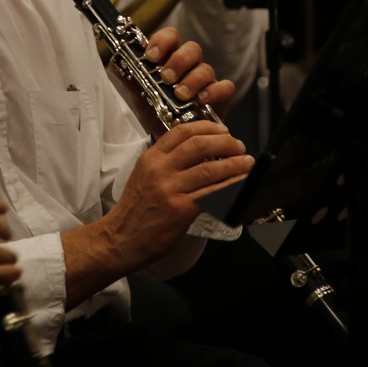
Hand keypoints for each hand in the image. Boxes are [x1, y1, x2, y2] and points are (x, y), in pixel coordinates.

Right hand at [98, 121, 251, 268]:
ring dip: (234, 164)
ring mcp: (170, 189)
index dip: (207, 127)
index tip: (222, 130)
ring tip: (246, 163)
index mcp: (151, 158)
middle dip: (225, 142)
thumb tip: (199, 154)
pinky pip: (212, 194)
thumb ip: (167, 162)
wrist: (121, 238)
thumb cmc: (135, 210)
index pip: (181, 131)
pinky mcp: (181, 209)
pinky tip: (239, 185)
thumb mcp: (144, 175)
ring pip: (209, 169)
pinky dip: (230, 187)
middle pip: (199, 145)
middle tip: (238, 146)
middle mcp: (160, 170)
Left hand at [120, 26, 236, 127]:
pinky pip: (225, 86)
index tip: (150, 56)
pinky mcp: (219, 97)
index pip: (170, 37)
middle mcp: (190, 66)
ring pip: (206, 68)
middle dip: (178, 61)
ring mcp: (206, 80)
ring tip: (180, 94)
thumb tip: (115, 63)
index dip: (162, 41)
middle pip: (192, 48)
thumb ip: (130, 78)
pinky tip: (201, 101)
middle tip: (166, 78)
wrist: (170, 138)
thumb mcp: (140, 96)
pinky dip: (213, 92)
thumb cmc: (158, 112)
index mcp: (170, 58)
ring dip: (192, 79)